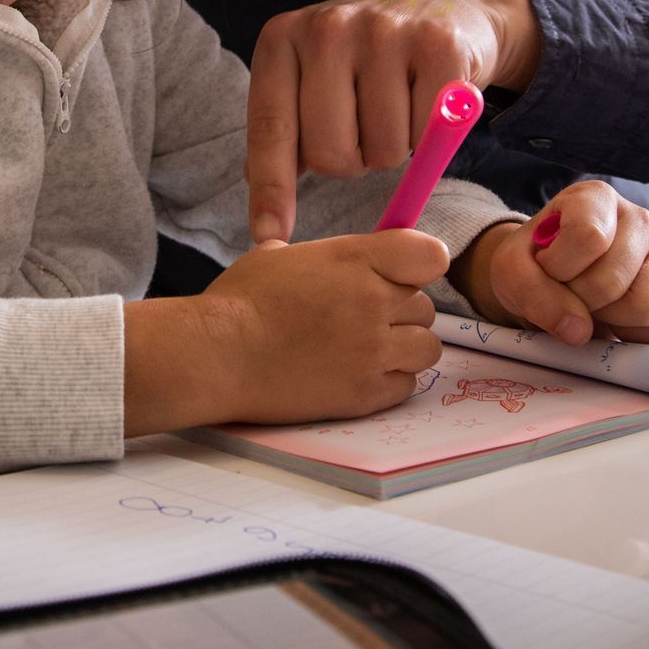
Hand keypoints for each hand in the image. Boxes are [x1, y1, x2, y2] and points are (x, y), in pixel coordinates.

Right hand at [199, 232, 447, 425]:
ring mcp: (372, 352)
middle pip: (425, 306)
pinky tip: (357, 373)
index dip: (420, 264)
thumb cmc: (240, 302)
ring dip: (404, 346)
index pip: (430, 256)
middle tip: (364, 317)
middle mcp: (373, 304)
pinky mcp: (365, 394)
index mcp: (355, 260)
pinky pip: (406, 385)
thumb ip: (329, 257)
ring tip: (368, 348)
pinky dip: (390, 380)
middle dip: (400, 310)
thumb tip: (343, 264)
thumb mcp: (282, 254)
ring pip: (426, 347)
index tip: (402, 273)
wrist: (218, 355)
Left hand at [246, 0, 541, 241]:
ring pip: (383, 151)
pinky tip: (429, 100)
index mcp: (282, 39)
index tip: (268, 234)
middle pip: (330, 154)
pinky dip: (432, 136)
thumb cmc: (367, 56)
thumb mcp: (312, 76)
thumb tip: (261, 201)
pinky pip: (429, 134)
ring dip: (394, 149)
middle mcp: (327, 29)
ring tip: (398, 109)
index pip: (272, 129)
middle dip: (351, 162)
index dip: (272, 188)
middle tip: (365, 131)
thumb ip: (287, 128)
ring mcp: (384, 32)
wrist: (448, 5)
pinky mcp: (438, 45)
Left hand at [456, 181, 648, 345]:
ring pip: (648, 304)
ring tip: (589, 307)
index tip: (546, 268)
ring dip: (609, 319)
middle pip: (615, 279)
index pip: (590, 237)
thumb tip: (578, 330)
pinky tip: (612, 321)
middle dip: (579, 300)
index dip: (560, 267)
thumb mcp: (510, 270)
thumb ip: (531, 292)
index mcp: (595, 198)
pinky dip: (635, 336)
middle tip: (565, 293)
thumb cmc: (532, 263)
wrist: (546, 277)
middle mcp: (638, 220)